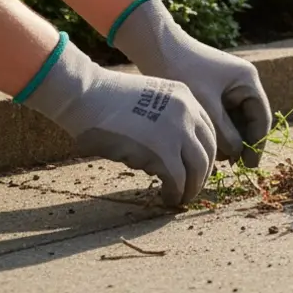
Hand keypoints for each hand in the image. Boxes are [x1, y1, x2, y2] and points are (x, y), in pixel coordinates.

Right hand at [21, 36, 216, 206]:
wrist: (84, 94)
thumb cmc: (103, 98)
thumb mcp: (147, 98)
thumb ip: (165, 118)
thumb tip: (171, 151)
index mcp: (185, 96)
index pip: (207, 129)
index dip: (205, 151)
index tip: (198, 166)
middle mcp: (187, 111)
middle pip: (208, 149)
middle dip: (203, 173)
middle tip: (194, 187)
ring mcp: (177, 130)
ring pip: (197, 167)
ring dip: (192, 186)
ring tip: (182, 197)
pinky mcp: (162, 151)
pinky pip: (178, 179)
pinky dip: (175, 192)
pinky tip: (168, 198)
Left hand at [110, 0, 271, 166]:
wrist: (157, 47)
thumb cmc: (182, 70)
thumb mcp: (206, 105)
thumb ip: (224, 131)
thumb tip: (236, 154)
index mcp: (248, 81)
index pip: (261, 118)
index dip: (257, 144)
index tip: (250, 166)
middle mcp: (243, 83)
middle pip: (249, 120)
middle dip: (242, 142)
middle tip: (232, 166)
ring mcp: (229, 86)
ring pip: (235, 120)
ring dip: (229, 138)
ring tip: (218, 159)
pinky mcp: (214, 90)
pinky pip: (222, 115)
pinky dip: (218, 130)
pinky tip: (207, 144)